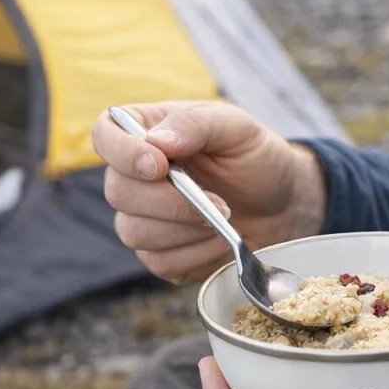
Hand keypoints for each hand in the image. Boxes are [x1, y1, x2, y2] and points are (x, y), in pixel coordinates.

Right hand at [92, 101, 326, 283]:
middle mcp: (134, 175)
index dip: (122, 153)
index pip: (105, 134)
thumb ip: (197, 125)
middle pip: (117, 192)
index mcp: (146, 132)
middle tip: (218, 201)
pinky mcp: (160, 253)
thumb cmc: (255, 157)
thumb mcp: (236, 127)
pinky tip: (221, 241)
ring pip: (134, 233)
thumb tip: (156, 142)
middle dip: (170, 202)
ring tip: (225, 219)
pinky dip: (197, 254)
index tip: (159, 166)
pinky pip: (160, 262)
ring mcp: (143, 217)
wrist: (282, 203)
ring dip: (187, 230)